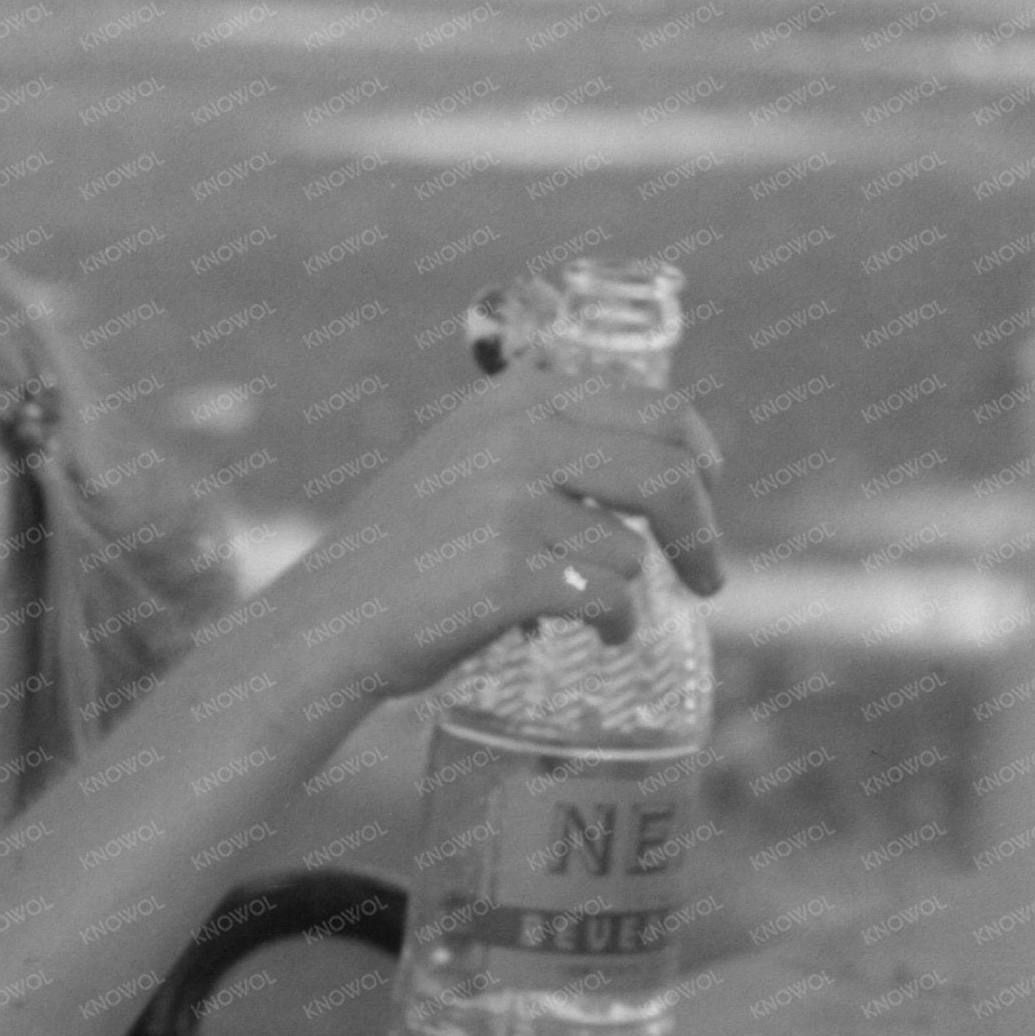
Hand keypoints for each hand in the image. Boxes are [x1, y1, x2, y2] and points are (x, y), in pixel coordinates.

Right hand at [287, 366, 723, 699]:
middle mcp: (519, 437)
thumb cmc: (403, 553)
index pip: (657, 408)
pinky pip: (608, 598)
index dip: (698, 454)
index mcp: (517, 397)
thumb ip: (545, 441)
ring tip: (609, 617)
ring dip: (633, 590)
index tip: (707, 489)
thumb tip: (667, 459)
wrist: (326, 622)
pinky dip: (616, 625)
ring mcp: (514, 503)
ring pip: (632, 549)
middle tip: (707, 572)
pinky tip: (602, 637)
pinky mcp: (510, 572)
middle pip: (670, 471)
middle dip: (701, 528)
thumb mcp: (465, 460)